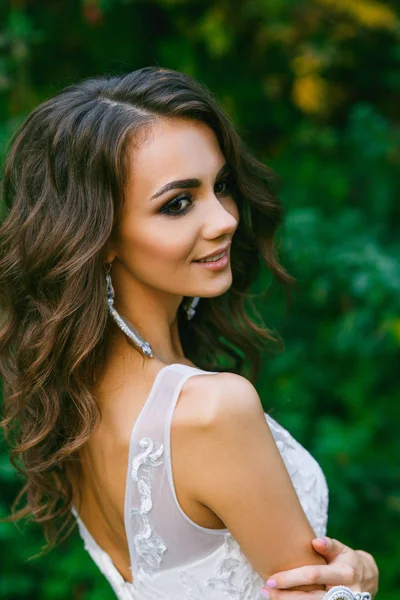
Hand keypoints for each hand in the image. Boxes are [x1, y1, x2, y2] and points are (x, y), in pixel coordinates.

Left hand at [260, 536, 378, 598]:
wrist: (367, 580)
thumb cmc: (348, 560)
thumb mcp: (342, 550)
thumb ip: (329, 545)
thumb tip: (316, 541)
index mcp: (344, 574)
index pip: (313, 576)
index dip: (291, 578)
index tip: (271, 579)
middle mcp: (343, 593)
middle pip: (309, 598)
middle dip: (285, 596)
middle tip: (265, 590)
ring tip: (269, 596)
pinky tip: (282, 599)